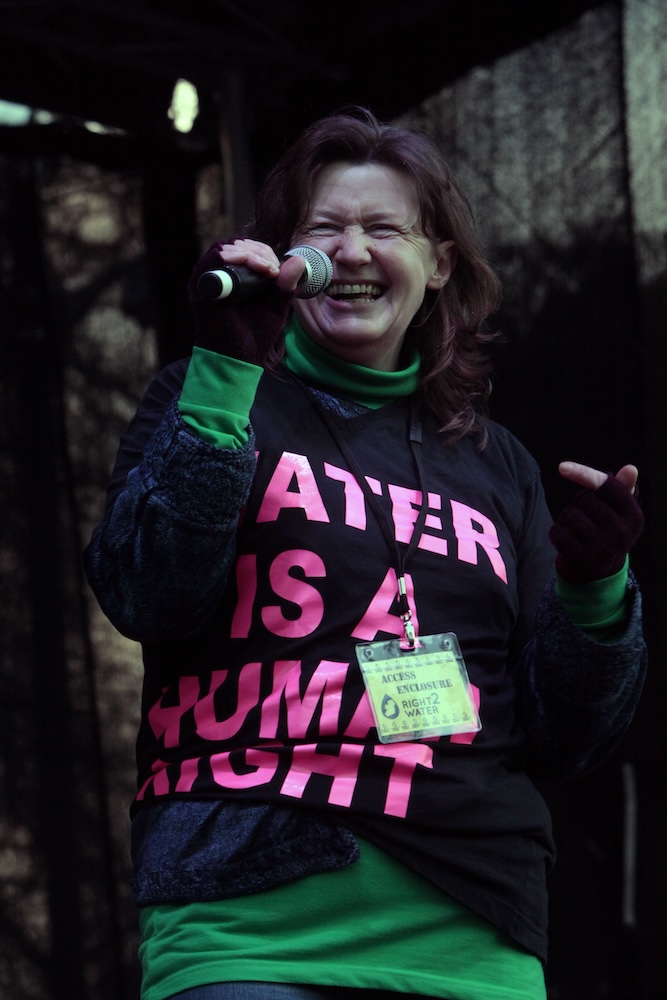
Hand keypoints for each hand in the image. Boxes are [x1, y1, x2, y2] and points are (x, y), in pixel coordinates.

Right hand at [187, 238, 305, 364]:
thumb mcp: (276, 305)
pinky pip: (212, 259)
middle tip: (272, 269)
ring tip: (266, 268)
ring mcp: (208, 279)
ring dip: (250, 252)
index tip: (276, 269)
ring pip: (225, 247)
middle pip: (236, 244)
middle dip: (259, 251)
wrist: (240, 358)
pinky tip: (252, 265)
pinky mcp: (200, 286)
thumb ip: (286, 284)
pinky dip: (234, 256)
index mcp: (235, 277)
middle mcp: (219, 275)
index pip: (246, 248)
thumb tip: (299, 260)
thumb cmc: (255, 334)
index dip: (264, 251)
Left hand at [549, 462, 642, 582]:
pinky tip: (568, 542)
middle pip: (585, 498)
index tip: (562, 467)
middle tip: (587, 520)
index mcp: (634, 516)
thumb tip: (631, 469)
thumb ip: (620, 488)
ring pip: (570, 514)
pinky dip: (556, 533)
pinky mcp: (582, 559)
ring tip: (578, 532)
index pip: (607, 485)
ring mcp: (603, 547)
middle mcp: (622, 532)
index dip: (583, 474)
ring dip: (567, 519)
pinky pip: (558, 532)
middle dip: (579, 504)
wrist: (597, 572)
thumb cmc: (605, 530)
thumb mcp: (617, 511)